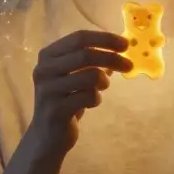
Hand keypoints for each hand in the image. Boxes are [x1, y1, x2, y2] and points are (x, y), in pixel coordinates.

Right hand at [23, 29, 130, 157]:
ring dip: (103, 82)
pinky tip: (90, 103)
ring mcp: (48, 90)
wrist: (47, 135)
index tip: (125, 44)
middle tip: (128, 65)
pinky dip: (96, 99)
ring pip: (90, 76)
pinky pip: (89, 97)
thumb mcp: (76, 76)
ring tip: (100, 89)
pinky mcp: (56, 110)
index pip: (79, 37)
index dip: (104, 39)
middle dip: (112, 58)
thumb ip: (92, 61)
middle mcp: (44, 69)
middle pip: (86, 54)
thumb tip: (120, 47)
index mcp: (48, 55)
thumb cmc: (65, 101)